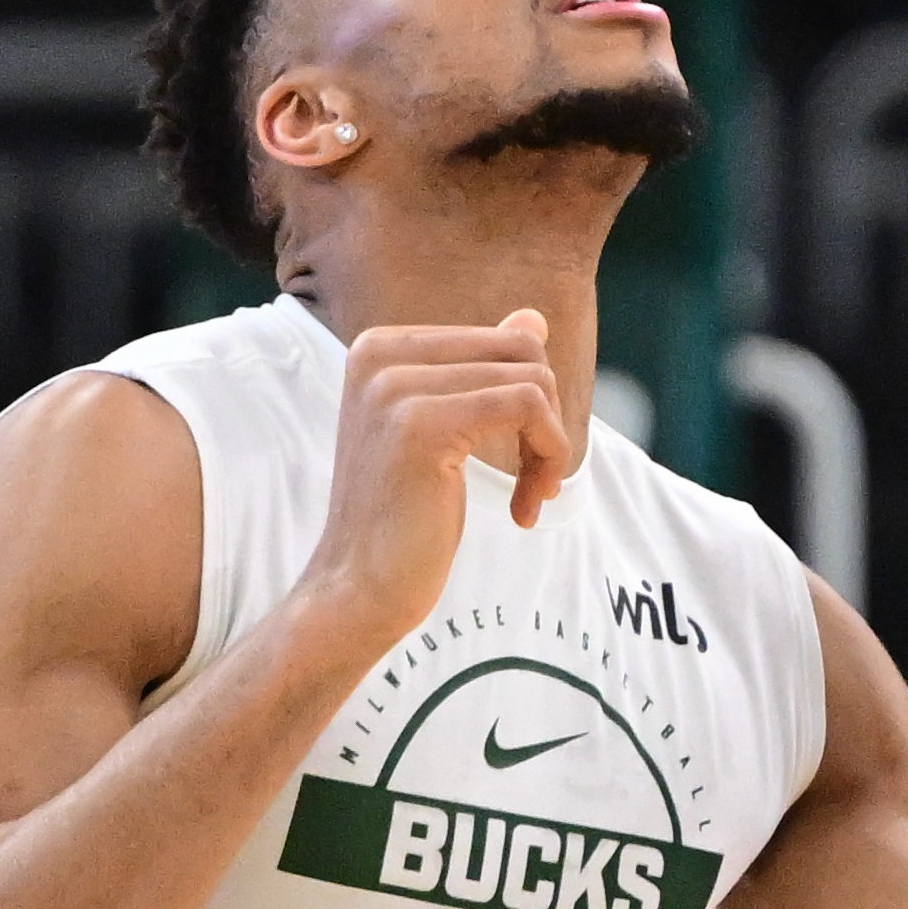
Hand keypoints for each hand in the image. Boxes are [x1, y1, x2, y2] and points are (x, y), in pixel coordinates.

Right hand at [307, 311, 571, 648]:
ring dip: (550, 447)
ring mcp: (396, 386)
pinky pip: (527, 407)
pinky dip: (548, 458)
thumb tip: (533, 319)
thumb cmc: (404, 518)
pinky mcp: (421, 424)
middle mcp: (379, 354)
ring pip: (532, 380)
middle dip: (546, 418)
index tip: (520, 461)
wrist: (357, 589)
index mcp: (379, 348)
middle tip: (538, 480)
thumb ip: (483, 371)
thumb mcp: (446, 432)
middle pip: (521, 351)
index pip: (501, 339)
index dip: (530, 400)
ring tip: (532, 497)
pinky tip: (526, 509)